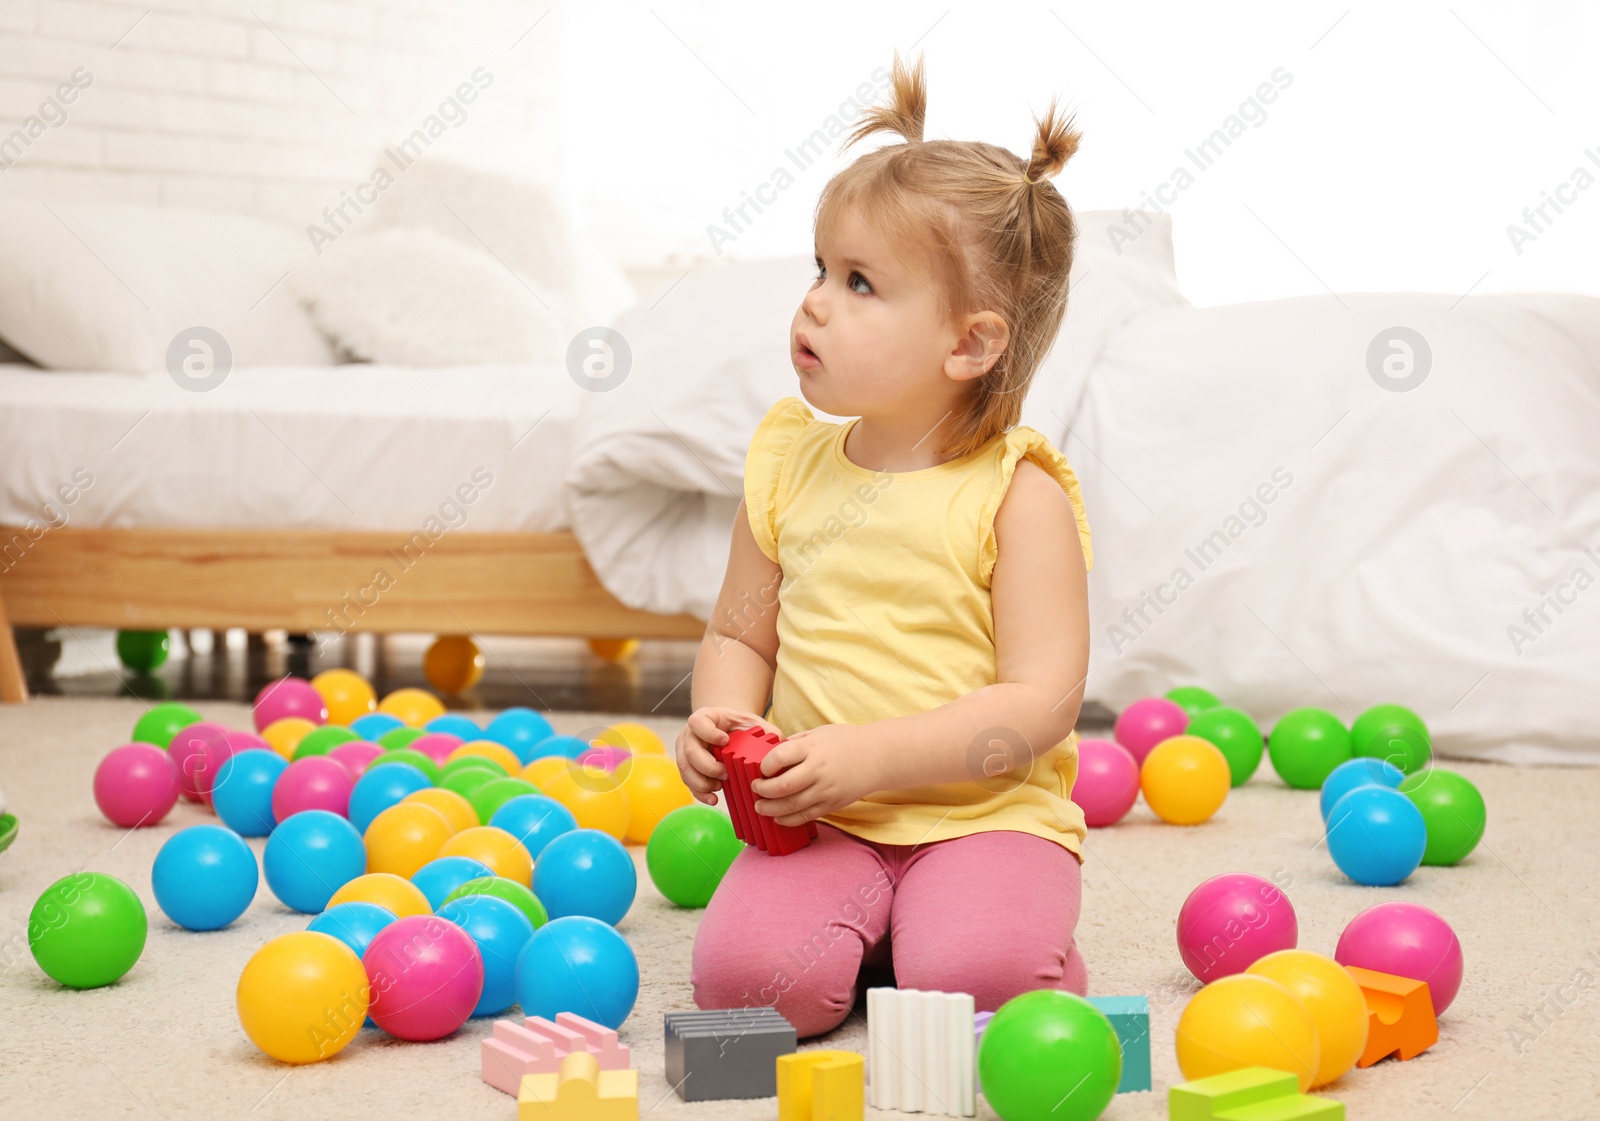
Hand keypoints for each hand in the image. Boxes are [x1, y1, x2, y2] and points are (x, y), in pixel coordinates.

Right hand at [675, 706, 781, 805]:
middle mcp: (690, 734)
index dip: (708, 733)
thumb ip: (765, 730)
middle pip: (690, 751)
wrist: (726, 730)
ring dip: (702, 782)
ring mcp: (685, 751)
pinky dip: (700, 793)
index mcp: (705, 718)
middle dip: (708, 766)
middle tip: (725, 773)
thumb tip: (780, 742)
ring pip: (686, 769)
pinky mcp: (688, 768)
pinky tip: (713, 798)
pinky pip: (688, 782)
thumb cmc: (739, 726)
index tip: (725, 740)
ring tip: (719, 787)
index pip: (697, 722)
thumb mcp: (752, 722)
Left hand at [751, 723, 878, 827]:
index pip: (780, 757)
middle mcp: (819, 770)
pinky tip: (777, 818)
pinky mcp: (832, 804)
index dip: (765, 765)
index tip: (761, 768)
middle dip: (763, 790)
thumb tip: (770, 754)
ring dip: (770, 809)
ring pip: (792, 806)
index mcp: (813, 748)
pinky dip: (788, 820)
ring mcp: (826, 790)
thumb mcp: (819, 733)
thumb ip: (795, 743)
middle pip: (783, 786)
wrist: (877, 757)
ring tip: (760, 807)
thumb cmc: (845, 741)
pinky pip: (806, 816)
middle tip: (755, 789)